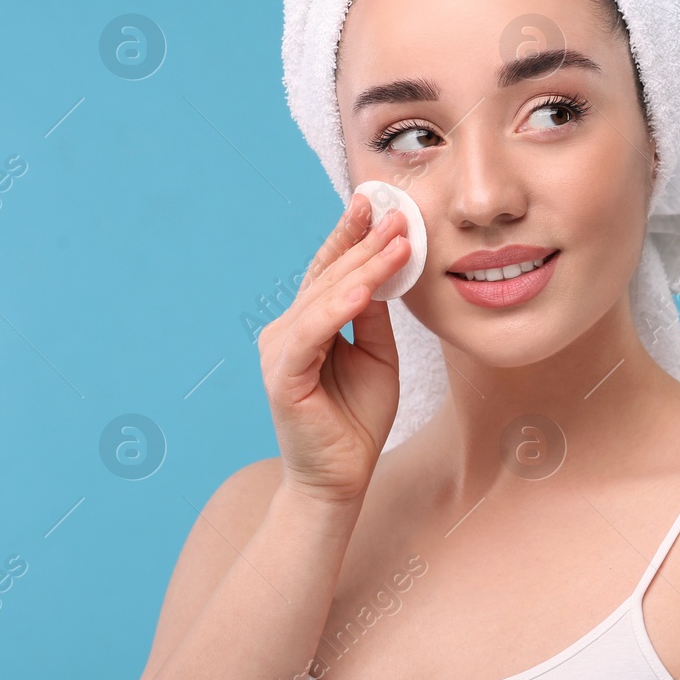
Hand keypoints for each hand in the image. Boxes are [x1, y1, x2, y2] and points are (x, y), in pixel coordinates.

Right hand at [257, 190, 412, 505]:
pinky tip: (364, 289)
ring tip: (398, 240)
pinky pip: (314, 333)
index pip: (330, 269)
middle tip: (398, 210)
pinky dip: (338, 308)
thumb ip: (374, 315)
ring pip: (325, 296)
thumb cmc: (358, 418)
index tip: (378, 201)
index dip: (353, 234)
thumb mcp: (378, 355)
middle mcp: (287, 330)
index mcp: (308, 322)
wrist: (342, 478)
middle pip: (330, 275)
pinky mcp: (283, 376)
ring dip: (364, 266)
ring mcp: (281, 351)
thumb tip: (385, 270)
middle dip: (367, 241)